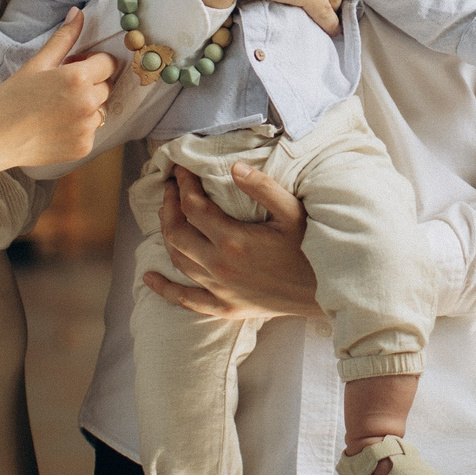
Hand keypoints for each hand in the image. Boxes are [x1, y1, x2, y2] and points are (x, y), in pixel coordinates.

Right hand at [0, 9, 115, 168]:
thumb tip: (77, 13)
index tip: (73, 66)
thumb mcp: (38, 63)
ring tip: (56, 109)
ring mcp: (87, 128)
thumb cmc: (11, 98)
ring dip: (86, 106)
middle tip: (60, 88)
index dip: (92, 62)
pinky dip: (79, 128)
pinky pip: (91, 131)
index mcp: (78, 78)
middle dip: (90, 84)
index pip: (109, 63)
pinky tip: (55, 127)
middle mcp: (88, 104)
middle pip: (106, 86)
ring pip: (100, 109)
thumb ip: (63, 38)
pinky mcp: (84, 148)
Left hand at [141, 163, 323, 319]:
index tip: (180, 168)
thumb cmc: (311, 248)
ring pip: (178, 260)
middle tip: (171, 187)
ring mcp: (219, 289)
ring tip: (167, 214)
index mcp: (233, 240)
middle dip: (169, 205)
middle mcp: (219, 266)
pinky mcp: (225, 307)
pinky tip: (150, 278)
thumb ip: (262, 188)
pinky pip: (186, 300)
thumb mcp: (292, 212)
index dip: (183, 184)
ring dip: (166, 235)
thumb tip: (233, 167)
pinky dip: (164, 289)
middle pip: (176, 232)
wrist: (325, 292)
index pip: (193, 206)